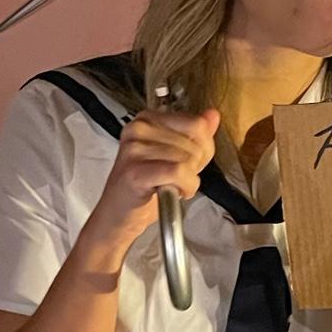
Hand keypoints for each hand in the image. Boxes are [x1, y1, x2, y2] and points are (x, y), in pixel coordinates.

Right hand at [82, 107, 219, 267]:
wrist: (118, 215)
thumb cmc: (146, 186)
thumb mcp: (177, 156)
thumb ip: (197, 136)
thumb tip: (213, 116)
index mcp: (148, 119)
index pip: (196, 124)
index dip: (202, 148)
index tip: (187, 161)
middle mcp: (138, 129)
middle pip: (194, 143)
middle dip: (194, 167)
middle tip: (176, 178)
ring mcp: (134, 149)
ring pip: (187, 159)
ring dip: (188, 180)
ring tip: (171, 185)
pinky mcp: (135, 171)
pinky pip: (178, 172)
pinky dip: (185, 186)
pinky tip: (174, 192)